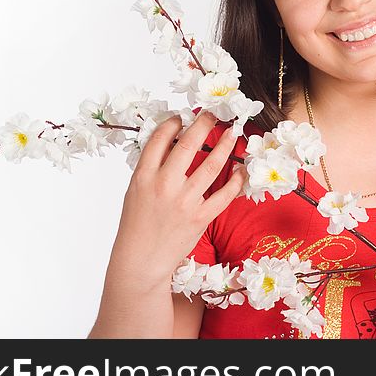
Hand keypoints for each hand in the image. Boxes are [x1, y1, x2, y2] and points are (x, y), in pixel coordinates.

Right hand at [105, 111, 246, 293]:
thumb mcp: (135, 191)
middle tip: (214, 114)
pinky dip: (236, 180)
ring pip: (212, 166)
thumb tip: (172, 142)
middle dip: (204, 124)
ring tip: (233, 133)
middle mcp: (164, 185)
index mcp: (143, 176)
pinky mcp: (200, 218)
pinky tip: (240, 168)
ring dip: (226, 146)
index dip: (173, 123)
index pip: (160, 139)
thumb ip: (152, 167)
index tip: (182, 117)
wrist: (140, 261)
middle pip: (188, 145)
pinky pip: (225, 194)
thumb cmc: (137, 224)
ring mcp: (184, 202)